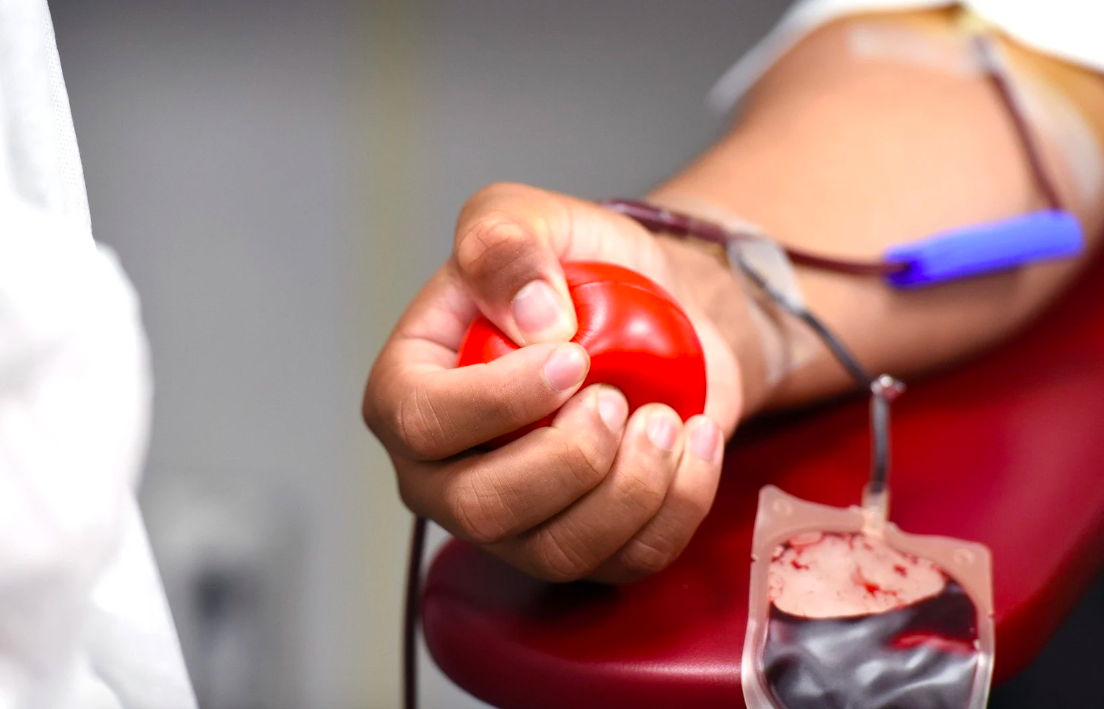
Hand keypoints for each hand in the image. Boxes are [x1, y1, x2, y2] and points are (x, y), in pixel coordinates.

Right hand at [363, 183, 747, 581]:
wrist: (662, 310)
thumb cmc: (581, 268)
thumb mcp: (530, 215)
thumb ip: (503, 241)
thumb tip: (533, 321)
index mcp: (407, 392)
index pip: (420, 423)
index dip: (497, 400)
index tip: (573, 356)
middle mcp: (445, 472)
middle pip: (482, 509)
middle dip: (568, 458)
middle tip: (618, 398)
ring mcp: (516, 522)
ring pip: (557, 550)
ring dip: (630, 488)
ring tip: (665, 418)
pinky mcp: (586, 546)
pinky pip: (625, 561)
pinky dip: (676, 506)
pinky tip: (696, 443)